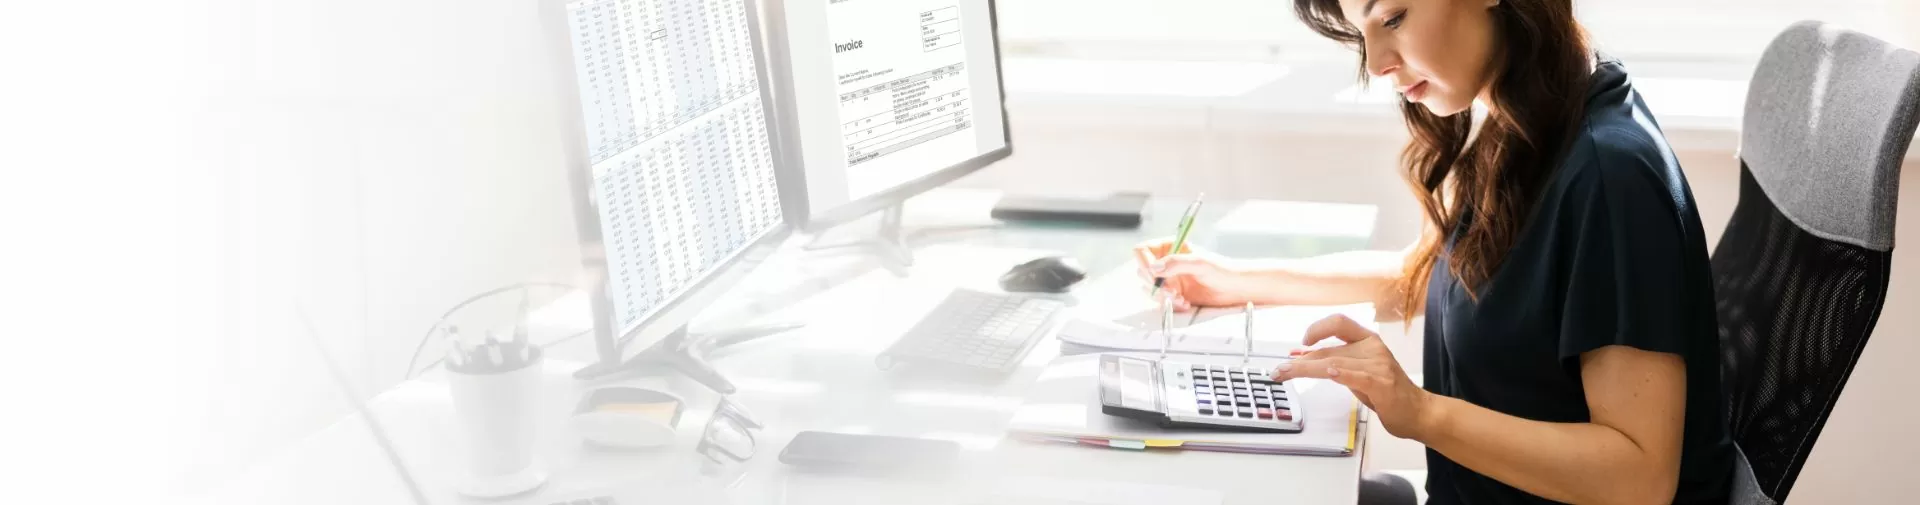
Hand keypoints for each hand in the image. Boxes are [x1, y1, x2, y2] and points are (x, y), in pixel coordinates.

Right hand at [1131, 238, 1251, 311]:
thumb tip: (1154, 268)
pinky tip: (1185, 304)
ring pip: (1150, 288)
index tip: (1154, 275)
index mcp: (1169, 247)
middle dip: (1155, 284)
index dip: (1144, 262)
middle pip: (1143, 271)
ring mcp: (1168, 279)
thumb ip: (1176, 263)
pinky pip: (1160, 301)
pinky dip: (1170, 304)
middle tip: (1171, 291)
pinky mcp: (1172, 294)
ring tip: (1181, 299)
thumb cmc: (1222, 270)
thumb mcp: (1200, 263)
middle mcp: (1166, 262)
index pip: (1143, 250)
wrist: (1235, 289)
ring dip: (1162, 296)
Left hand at [1270, 314, 1435, 439]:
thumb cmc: (1388, 393)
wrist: (1419, 413)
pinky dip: (1340, 373)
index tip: (1302, 342)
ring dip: (1305, 369)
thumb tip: (1303, 358)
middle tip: (1279, 370)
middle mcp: (1373, 348)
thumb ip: (1337, 362)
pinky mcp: (1382, 383)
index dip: (1318, 328)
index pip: (1339, 322)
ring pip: (1334, 362)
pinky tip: (1328, 372)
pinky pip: (1356, 376)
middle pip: (1329, 349)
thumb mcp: (1359, 372)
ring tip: (1285, 374)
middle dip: (1300, 361)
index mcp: (1369, 340)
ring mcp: (1378, 365)